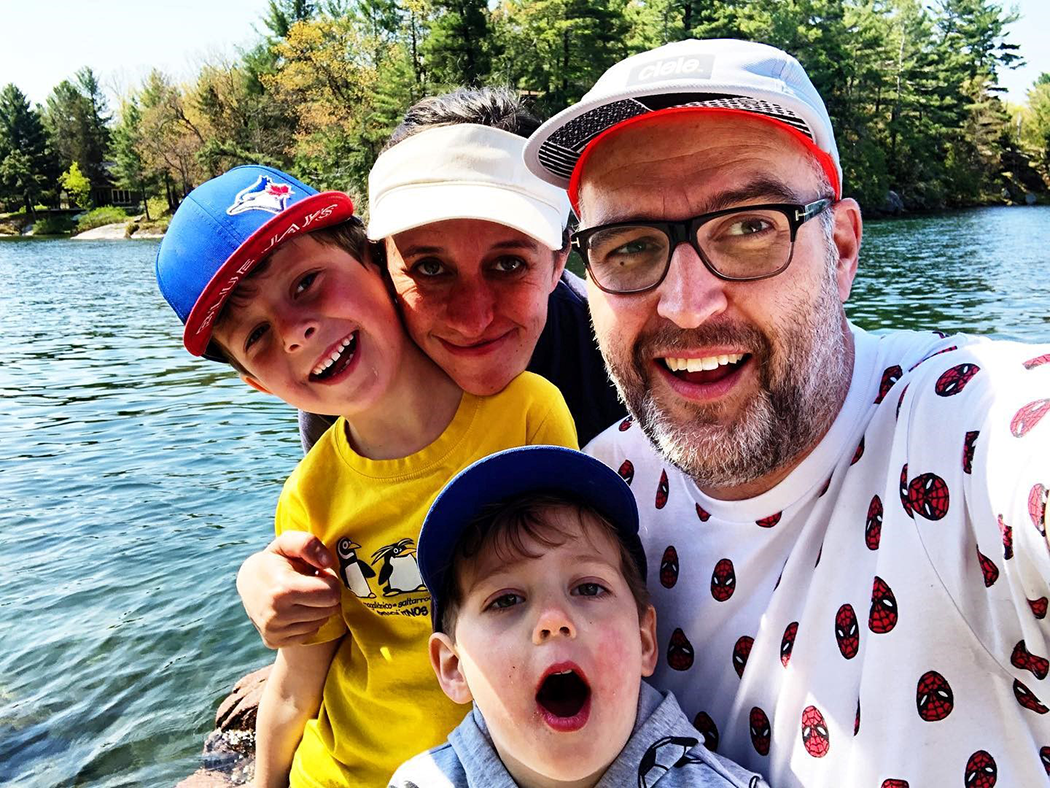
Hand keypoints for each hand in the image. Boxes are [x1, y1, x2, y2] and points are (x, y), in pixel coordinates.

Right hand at [236, 531, 341, 648]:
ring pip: (321, 622)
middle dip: (326, 595)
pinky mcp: (274, 641)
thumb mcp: (288, 543)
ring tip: (302, 595)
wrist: (247, 583)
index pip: (331, 594)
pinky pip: (309, 633)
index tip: (319, 575)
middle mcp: (276, 615)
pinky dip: (308, 620)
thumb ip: (308, 544)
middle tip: (312, 585)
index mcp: (283, 589)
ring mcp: (274, 631)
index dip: (330, 581)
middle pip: (329, 610)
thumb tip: (328, 563)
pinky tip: (295, 608)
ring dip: (318, 608)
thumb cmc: (275, 560)